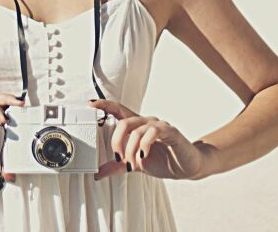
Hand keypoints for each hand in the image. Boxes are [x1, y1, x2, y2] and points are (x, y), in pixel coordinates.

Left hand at [88, 99, 203, 179]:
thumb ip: (117, 166)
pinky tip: (144, 156)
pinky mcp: (169, 131)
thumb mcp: (135, 164)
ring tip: (133, 163)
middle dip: (117, 141)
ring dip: (131, 149)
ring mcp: (157, 125)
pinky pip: (152, 132)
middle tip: (118, 157)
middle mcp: (145, 122)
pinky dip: (144, 145)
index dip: (104, 105)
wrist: (187, 167)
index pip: (118, 110)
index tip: (90, 104)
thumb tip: (98, 173)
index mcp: (136, 126)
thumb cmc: (163, 160)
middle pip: (124, 122)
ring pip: (136, 129)